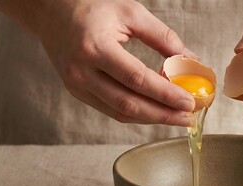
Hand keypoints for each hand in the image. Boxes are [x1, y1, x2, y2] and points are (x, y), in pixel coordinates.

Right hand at [0, 0, 196, 125]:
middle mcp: (82, 71)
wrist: (53, 14)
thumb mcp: (131, 13)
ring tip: (177, 118)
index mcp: (95, 47)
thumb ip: (161, 36)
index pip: (136, 79)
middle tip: (188, 117)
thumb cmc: (94, 10)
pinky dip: (136, 115)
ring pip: (119, 112)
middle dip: (163, 114)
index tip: (188, 102)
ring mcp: (77, 85)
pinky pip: (111, 111)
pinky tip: (155, 113)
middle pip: (128, 103)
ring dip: (152, 119)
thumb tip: (189, 59)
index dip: (165, 94)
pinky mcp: (78, 93)